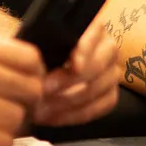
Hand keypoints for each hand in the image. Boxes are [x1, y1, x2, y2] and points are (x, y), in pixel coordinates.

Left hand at [32, 12, 120, 126]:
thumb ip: (39, 45)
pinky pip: (103, 105)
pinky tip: (55, 118)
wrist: (40, 75)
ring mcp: (111, 71)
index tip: (73, 66)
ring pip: (102, 86)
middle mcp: (107, 47)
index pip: (94, 33)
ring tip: (43, 108)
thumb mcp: (35, 43)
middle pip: (99, 63)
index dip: (85, 50)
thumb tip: (34, 54)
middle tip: (43, 91)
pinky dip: (78, 114)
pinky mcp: (110, 93)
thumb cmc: (37, 54)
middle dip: (70, 81)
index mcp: (91, 27)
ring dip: (70, 101)